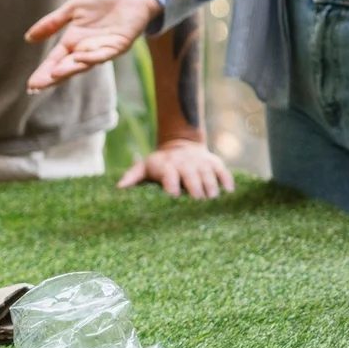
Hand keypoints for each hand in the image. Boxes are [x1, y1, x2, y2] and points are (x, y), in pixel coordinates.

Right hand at [25, 0, 161, 91]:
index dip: (44, 72)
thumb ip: (53, 23)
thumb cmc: (103, 0)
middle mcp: (86, 49)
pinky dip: (92, 56)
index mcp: (73, 41)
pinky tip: (78, 58)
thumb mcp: (73, 8)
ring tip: (54, 74)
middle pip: (67, 66)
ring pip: (85, 63)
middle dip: (53, 77)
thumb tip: (28, 38)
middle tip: (37, 86)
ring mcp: (103, 49)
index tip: (31, 84)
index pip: (56, 60)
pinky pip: (104, 54)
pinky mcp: (119, 45)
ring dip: (69, 69)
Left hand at [118, 138, 235, 199]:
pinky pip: (222, 170)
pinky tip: (229, 191)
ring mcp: (201, 162)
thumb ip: (132, 176)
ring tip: (213, 199)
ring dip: (211, 186)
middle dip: (195, 187)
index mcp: (167, 165)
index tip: (174, 197)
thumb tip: (119, 187)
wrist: (181, 145)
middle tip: (198, 202)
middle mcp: (185, 162)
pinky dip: (226, 180)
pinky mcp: (214, 162)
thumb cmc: (160, 164)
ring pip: (207, 173)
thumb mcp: (144, 166)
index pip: (169, 175)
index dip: (171, 185)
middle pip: (191, 175)